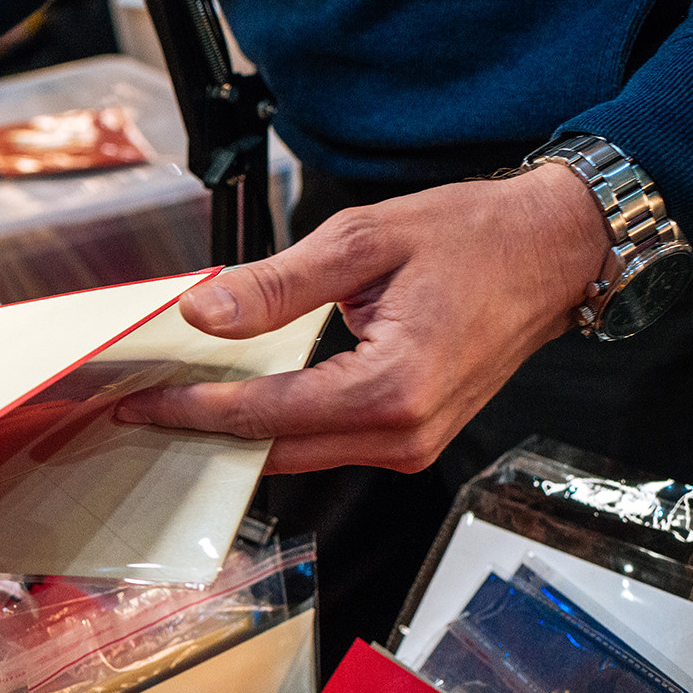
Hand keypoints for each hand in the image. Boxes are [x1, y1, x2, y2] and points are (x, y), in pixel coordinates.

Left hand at [113, 162, 612, 472]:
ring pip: (296, 455)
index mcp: (391, 388)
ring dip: (236, 434)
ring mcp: (410, 446)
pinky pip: (325, 445)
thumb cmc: (477, 237)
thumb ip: (278, 285)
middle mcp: (402, 434)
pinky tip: (237, 402)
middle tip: (136, 409)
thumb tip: (204, 313)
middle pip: (272, 451)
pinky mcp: (411, 440)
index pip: (261, 415)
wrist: (558, 251)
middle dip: (199, 433)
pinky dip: (277, 427)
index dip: (188, 410)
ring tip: (174, 404)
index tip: (134, 401)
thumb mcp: (365, 240)